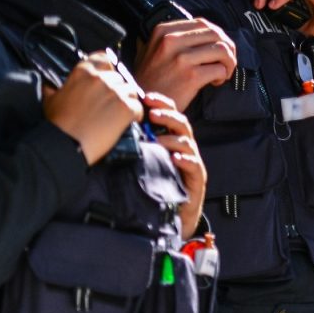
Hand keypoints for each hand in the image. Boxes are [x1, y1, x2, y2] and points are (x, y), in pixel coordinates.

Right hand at [44, 51, 144, 164]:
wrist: (65, 144)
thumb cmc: (57, 124)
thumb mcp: (50, 99)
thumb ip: (53, 88)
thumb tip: (49, 86)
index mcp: (83, 72)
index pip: (104, 59)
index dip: (108, 69)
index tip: (109, 79)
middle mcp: (100, 78)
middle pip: (120, 78)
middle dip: (118, 90)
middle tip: (111, 105)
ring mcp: (114, 92)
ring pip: (131, 92)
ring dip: (128, 102)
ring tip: (118, 115)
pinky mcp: (125, 108)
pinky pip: (138, 107)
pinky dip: (135, 115)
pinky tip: (127, 122)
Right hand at [134, 18, 237, 111]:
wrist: (143, 105)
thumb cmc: (151, 78)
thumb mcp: (153, 49)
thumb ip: (173, 37)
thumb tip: (206, 33)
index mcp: (163, 31)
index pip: (202, 23)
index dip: (216, 35)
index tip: (217, 48)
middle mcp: (171, 41)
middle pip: (215, 34)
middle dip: (227, 47)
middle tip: (226, 61)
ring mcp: (182, 58)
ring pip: (222, 49)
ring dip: (229, 62)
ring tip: (222, 72)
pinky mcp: (191, 76)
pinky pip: (220, 69)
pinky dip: (223, 75)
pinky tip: (215, 82)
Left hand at [143, 93, 206, 236]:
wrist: (172, 215)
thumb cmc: (158, 186)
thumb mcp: (144, 161)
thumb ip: (137, 144)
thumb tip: (116, 128)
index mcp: (172, 140)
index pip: (170, 115)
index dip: (161, 104)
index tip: (147, 97)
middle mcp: (184, 148)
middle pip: (182, 124)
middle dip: (167, 116)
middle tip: (153, 113)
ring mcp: (192, 162)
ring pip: (187, 143)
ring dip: (172, 139)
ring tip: (158, 140)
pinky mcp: (197, 178)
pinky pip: (194, 165)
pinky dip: (185, 160)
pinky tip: (174, 159)